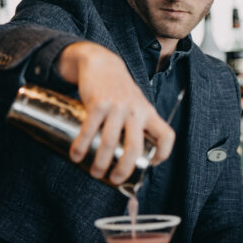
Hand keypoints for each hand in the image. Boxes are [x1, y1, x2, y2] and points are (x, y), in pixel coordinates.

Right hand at [56, 41, 174, 183]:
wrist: (101, 63)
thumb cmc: (119, 90)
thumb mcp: (137, 104)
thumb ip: (137, 124)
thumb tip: (129, 156)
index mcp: (149, 113)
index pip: (166, 136)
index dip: (163, 154)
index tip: (150, 165)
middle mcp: (136, 111)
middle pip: (135, 148)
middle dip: (125, 169)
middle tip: (115, 179)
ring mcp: (117, 107)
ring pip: (109, 142)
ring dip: (101, 163)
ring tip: (95, 173)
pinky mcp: (98, 103)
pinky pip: (89, 130)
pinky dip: (81, 147)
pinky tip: (76, 156)